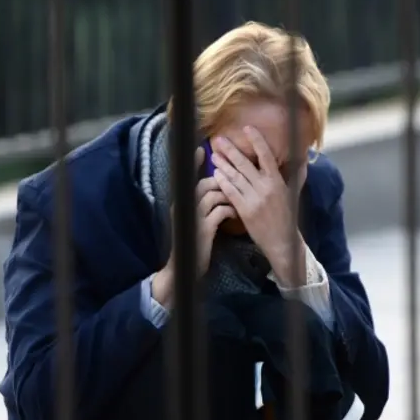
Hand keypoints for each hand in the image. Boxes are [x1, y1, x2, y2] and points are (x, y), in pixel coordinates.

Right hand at [152, 172, 234, 308]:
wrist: (182, 270)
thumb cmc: (191, 245)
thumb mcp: (194, 223)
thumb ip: (201, 208)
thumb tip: (214, 193)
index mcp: (181, 204)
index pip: (188, 178)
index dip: (194, 163)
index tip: (201, 149)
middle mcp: (184, 207)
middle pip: (204, 182)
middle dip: (222, 177)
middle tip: (236, 177)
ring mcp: (192, 217)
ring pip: (214, 193)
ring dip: (229, 194)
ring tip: (238, 199)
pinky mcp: (202, 229)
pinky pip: (220, 210)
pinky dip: (230, 210)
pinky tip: (235, 216)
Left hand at [211, 127, 305, 286]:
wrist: (282, 242)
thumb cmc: (288, 217)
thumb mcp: (294, 194)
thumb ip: (297, 175)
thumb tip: (304, 158)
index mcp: (278, 182)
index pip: (266, 156)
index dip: (257, 141)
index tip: (247, 128)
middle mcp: (266, 188)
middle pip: (245, 164)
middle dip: (230, 150)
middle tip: (218, 139)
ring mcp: (254, 200)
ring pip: (235, 177)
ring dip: (223, 164)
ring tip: (214, 154)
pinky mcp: (245, 211)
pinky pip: (231, 193)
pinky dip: (223, 182)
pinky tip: (216, 174)